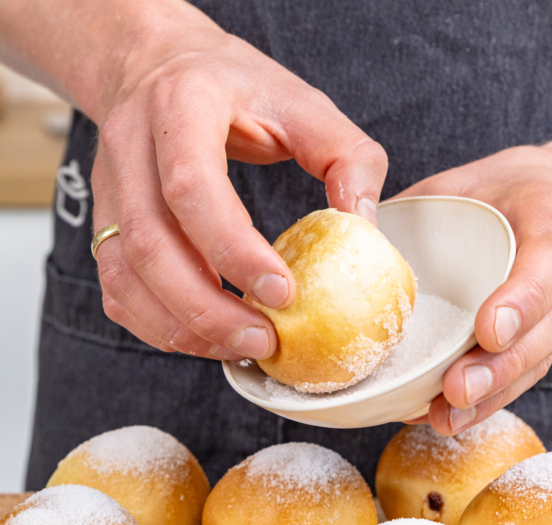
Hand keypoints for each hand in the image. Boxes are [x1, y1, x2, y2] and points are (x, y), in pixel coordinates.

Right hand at [90, 3, 386, 359]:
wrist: (162, 64)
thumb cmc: (239, 86)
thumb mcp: (305, 103)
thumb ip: (347, 156)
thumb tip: (362, 226)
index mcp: (183, 105)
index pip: (192, 186)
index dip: (233, 247)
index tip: (283, 291)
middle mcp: (132, 145)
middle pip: (148, 242)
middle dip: (206, 307)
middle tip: (264, 340)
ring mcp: (109, 185)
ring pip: (123, 273)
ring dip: (179, 325)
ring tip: (239, 348)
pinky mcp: (104, 217)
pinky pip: (116, 285)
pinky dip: (155, 323)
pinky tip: (203, 337)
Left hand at [397, 138, 551, 434]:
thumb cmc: (518, 185)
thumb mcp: (472, 176)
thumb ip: (424, 203)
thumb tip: (354, 235)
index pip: (549, 263)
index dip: (523, 300)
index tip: (488, 330)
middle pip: (546, 329)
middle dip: (501, 366)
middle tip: (456, 390)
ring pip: (539, 359)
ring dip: (495, 394)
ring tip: (447, 417)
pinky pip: (529, 369)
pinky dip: (494, 397)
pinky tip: (452, 416)